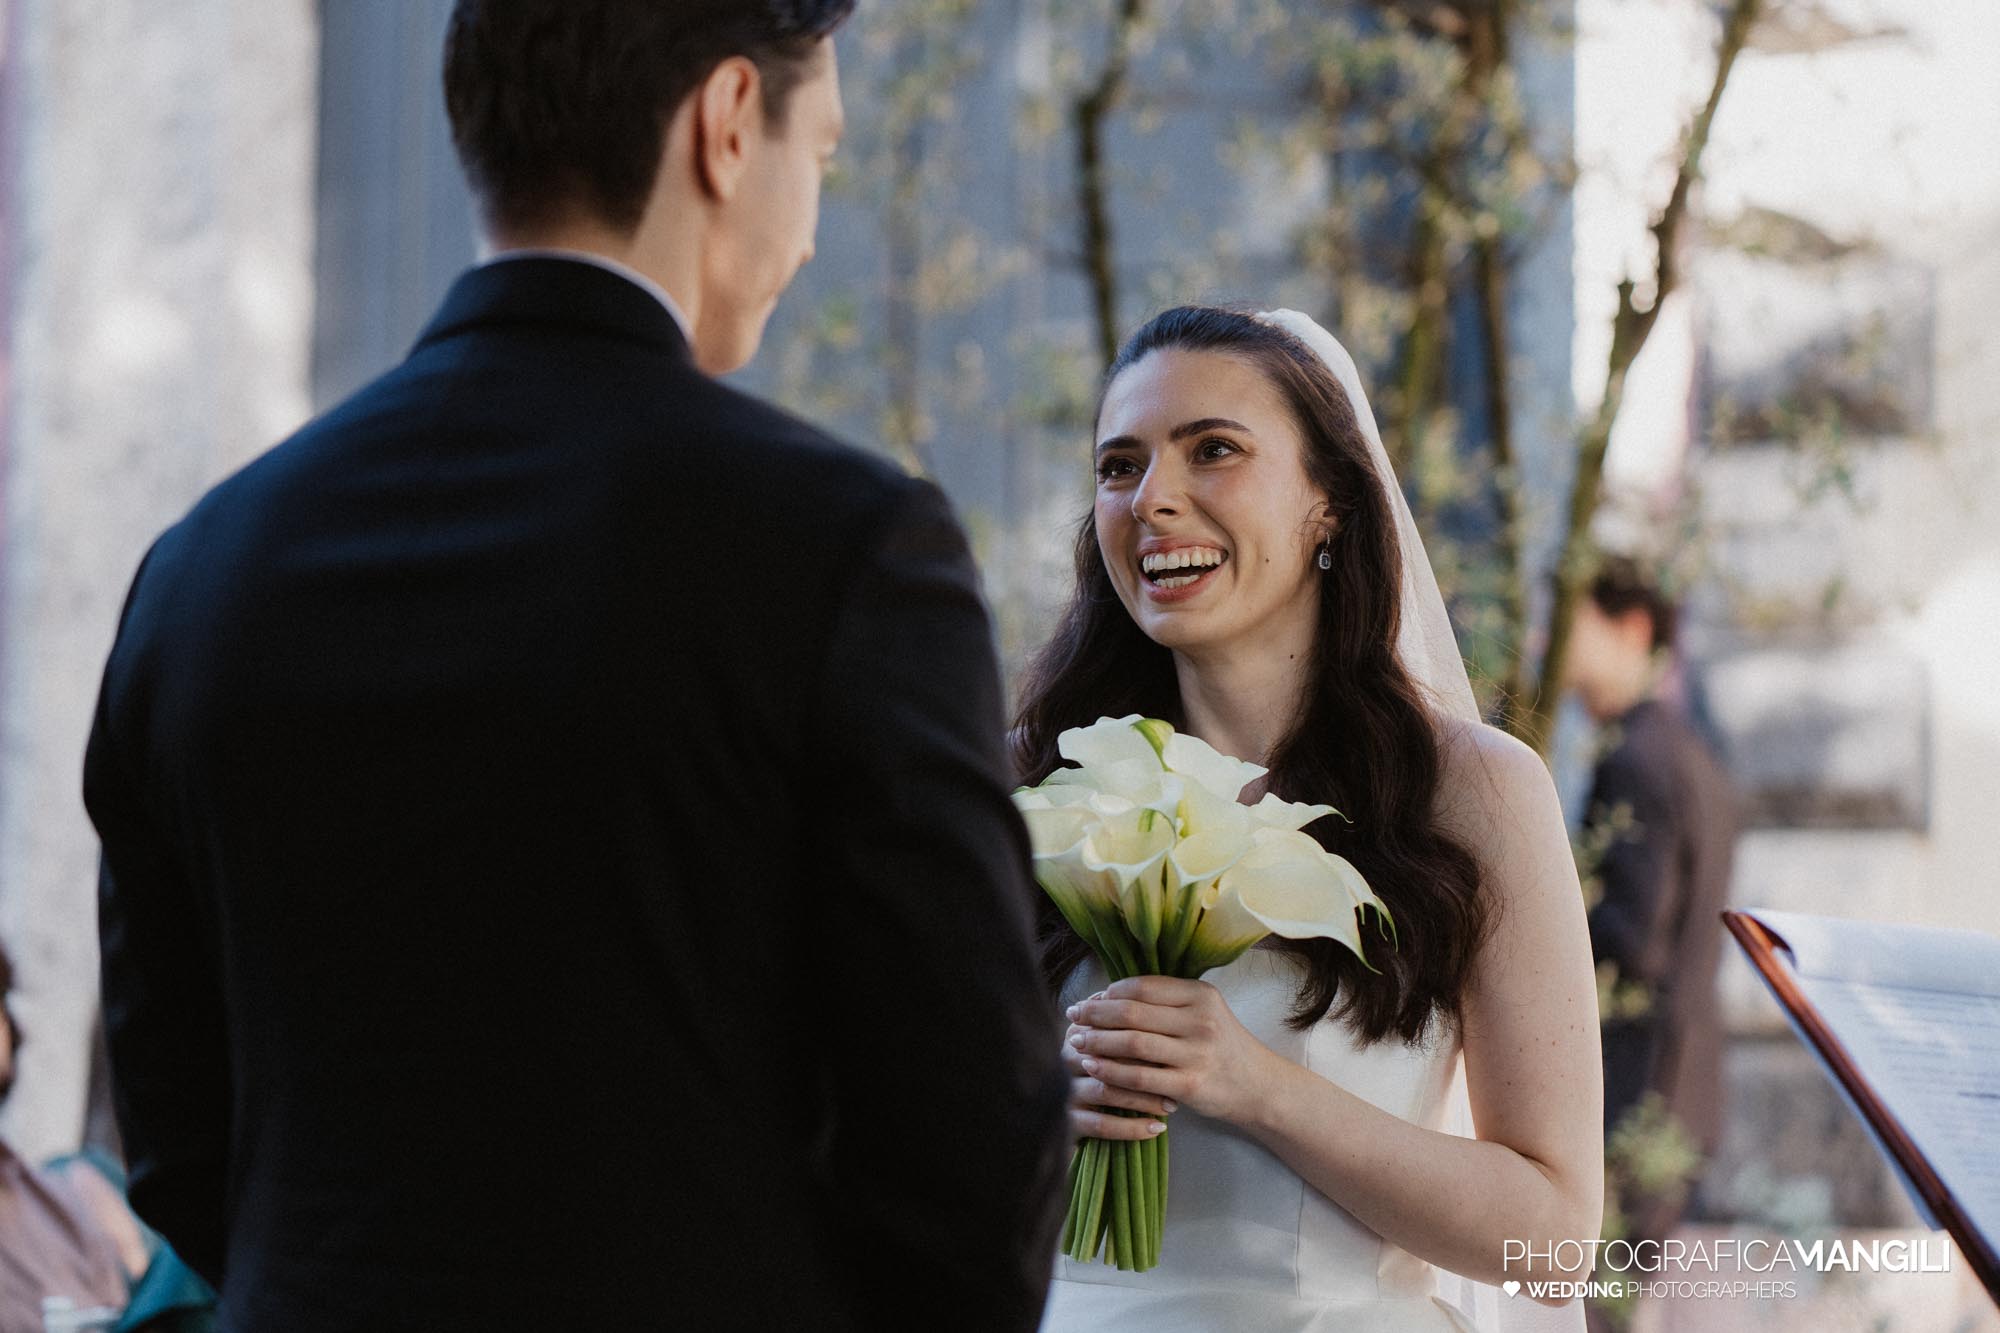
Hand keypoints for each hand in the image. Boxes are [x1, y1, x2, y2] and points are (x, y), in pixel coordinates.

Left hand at [1065, 976, 1277, 1128]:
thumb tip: (1106, 996)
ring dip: (1097, 1041)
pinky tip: (1093, 1067)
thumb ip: (1164, 1002)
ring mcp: (1197, 1054)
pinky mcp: (1190, 1085)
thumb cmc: (1221, 1046)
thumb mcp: (1203, 1012)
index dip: (1109, 992)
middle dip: (1095, 1014)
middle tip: (1073, 1017)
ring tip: (1076, 1041)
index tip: (1088, 999)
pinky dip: (1111, 1071)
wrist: (1258, 1086)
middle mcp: (1200, 1020)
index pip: (1143, 986)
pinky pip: (1139, 1076)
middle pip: (1133, 1011)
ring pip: (1132, 1042)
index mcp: (1201, 995)